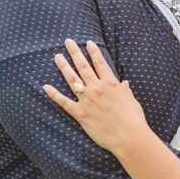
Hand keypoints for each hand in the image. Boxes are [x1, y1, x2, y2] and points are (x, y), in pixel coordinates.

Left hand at [43, 39, 147, 155]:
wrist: (129, 136)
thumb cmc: (133, 118)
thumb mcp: (131, 100)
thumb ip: (124, 90)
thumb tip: (124, 83)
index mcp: (111, 83)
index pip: (100, 62)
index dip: (93, 51)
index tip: (87, 42)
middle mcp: (97, 88)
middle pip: (83, 66)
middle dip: (74, 53)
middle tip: (67, 42)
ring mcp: (87, 100)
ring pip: (72, 79)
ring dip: (64, 67)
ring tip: (57, 57)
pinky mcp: (81, 114)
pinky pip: (64, 102)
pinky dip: (54, 94)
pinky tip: (46, 87)